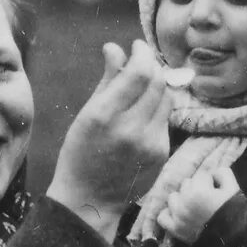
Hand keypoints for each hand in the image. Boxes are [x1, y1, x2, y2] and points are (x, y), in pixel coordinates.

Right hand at [47, 42, 176, 235]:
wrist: (89, 199)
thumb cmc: (80, 154)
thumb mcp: (86, 114)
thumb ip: (107, 79)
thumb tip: (115, 47)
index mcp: (105, 115)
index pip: (140, 72)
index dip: (143, 53)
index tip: (137, 46)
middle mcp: (131, 129)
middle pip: (157, 82)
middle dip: (151, 65)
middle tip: (142, 61)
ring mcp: (150, 143)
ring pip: (166, 99)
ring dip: (157, 86)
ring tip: (142, 85)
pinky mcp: (161, 153)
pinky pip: (165, 120)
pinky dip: (157, 109)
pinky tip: (143, 113)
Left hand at [153, 165, 241, 246]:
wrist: (235, 240)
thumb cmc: (236, 212)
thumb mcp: (234, 188)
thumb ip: (222, 173)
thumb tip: (213, 174)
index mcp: (198, 190)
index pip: (202, 175)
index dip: (212, 182)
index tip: (218, 190)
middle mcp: (183, 201)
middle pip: (187, 184)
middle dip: (197, 188)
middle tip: (208, 199)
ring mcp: (177, 216)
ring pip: (173, 197)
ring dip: (182, 199)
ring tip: (194, 207)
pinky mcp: (175, 229)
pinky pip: (162, 216)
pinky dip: (169, 214)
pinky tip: (180, 214)